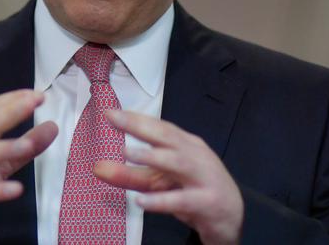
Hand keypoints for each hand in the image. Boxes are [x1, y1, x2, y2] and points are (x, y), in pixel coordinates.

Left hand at [95, 110, 242, 244]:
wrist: (232, 218)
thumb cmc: (194, 192)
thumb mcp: (159, 183)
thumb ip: (129, 175)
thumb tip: (96, 167)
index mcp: (186, 144)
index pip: (159, 126)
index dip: (135, 118)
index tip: (110, 112)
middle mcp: (195, 155)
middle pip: (167, 136)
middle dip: (140, 126)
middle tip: (115, 118)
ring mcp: (204, 177)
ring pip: (178, 162)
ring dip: (153, 156)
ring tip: (127, 152)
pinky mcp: (207, 202)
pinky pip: (183, 200)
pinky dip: (162, 200)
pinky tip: (141, 201)